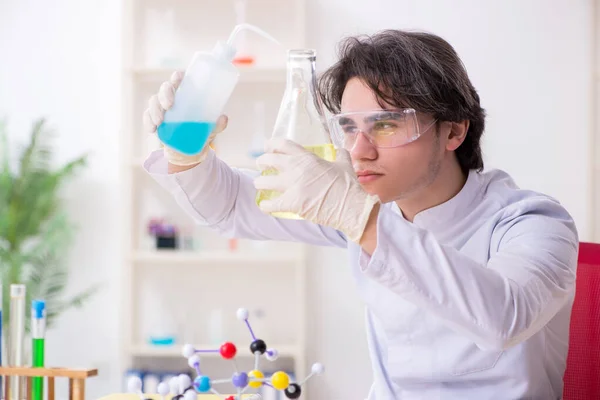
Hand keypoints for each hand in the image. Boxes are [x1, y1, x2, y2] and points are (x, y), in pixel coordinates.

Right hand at [142, 70, 227, 165]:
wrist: (189, 151)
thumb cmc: (201, 133)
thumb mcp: (211, 129)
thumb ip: (217, 124)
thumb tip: (223, 118)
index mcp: (187, 94)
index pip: (180, 79)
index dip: (177, 76)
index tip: (178, 79)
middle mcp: (173, 97)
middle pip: (165, 88)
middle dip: (165, 94)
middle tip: (169, 105)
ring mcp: (161, 108)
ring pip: (154, 101)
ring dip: (155, 109)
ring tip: (160, 122)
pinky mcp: (154, 119)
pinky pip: (147, 116)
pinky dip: (148, 121)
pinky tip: (152, 129)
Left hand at [253, 138, 379, 242]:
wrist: (350, 206)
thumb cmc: (348, 185)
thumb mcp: (345, 165)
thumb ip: (340, 155)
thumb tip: (341, 150)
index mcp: (307, 157)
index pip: (282, 144)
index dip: (271, 144)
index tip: (267, 147)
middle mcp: (296, 168)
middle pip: (268, 160)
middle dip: (261, 162)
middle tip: (261, 165)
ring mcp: (292, 186)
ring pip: (264, 181)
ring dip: (260, 183)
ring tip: (260, 185)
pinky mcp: (291, 203)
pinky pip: (270, 204)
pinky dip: (266, 205)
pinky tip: (265, 205)